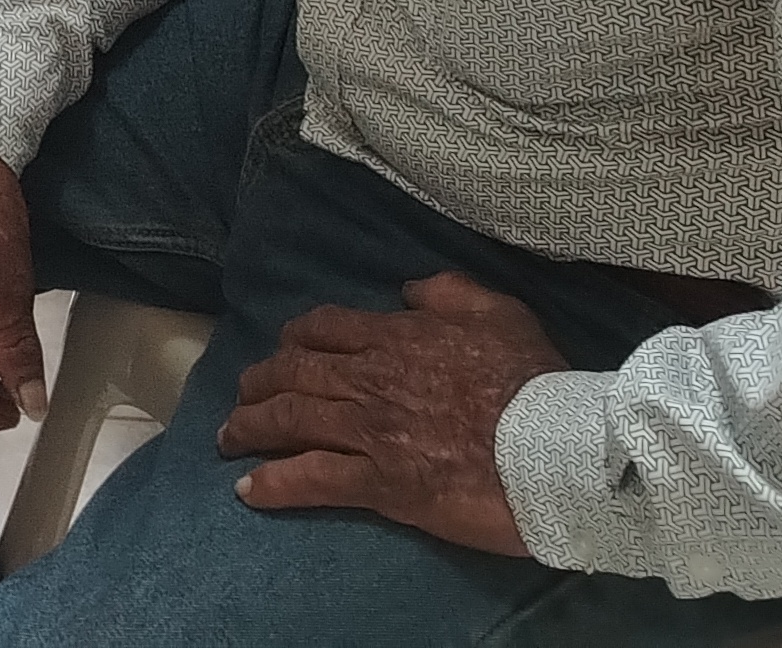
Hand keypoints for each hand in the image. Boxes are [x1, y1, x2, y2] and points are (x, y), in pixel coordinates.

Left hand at [215, 270, 555, 554]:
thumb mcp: (498, 311)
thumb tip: (406, 289)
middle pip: (293, 373)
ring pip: (290, 421)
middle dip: (259, 383)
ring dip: (250, 427)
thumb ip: (449, 292)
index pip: (324, 329)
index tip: (283, 349)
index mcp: (396, 336)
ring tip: (229, 437)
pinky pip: (312, 480)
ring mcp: (369, 431)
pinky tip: (247, 491)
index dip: (295, 338)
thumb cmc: (533, 381)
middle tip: (242, 396)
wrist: (552, 447)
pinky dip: (274, 485)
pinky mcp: (379, 483)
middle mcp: (370, 379)